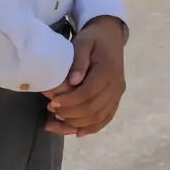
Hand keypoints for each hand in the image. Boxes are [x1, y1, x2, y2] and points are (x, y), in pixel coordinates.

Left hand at [44, 16, 126, 136]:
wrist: (110, 36)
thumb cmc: (93, 39)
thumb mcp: (83, 42)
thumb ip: (78, 61)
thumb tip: (73, 82)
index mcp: (108, 70)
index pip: (89, 93)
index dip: (69, 101)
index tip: (51, 103)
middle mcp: (116, 84)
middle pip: (94, 108)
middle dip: (70, 114)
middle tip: (51, 110)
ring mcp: (117, 93)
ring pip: (99, 117)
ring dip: (76, 123)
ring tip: (56, 120)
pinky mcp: (115, 98)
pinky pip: (106, 118)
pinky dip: (92, 128)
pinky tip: (78, 132)